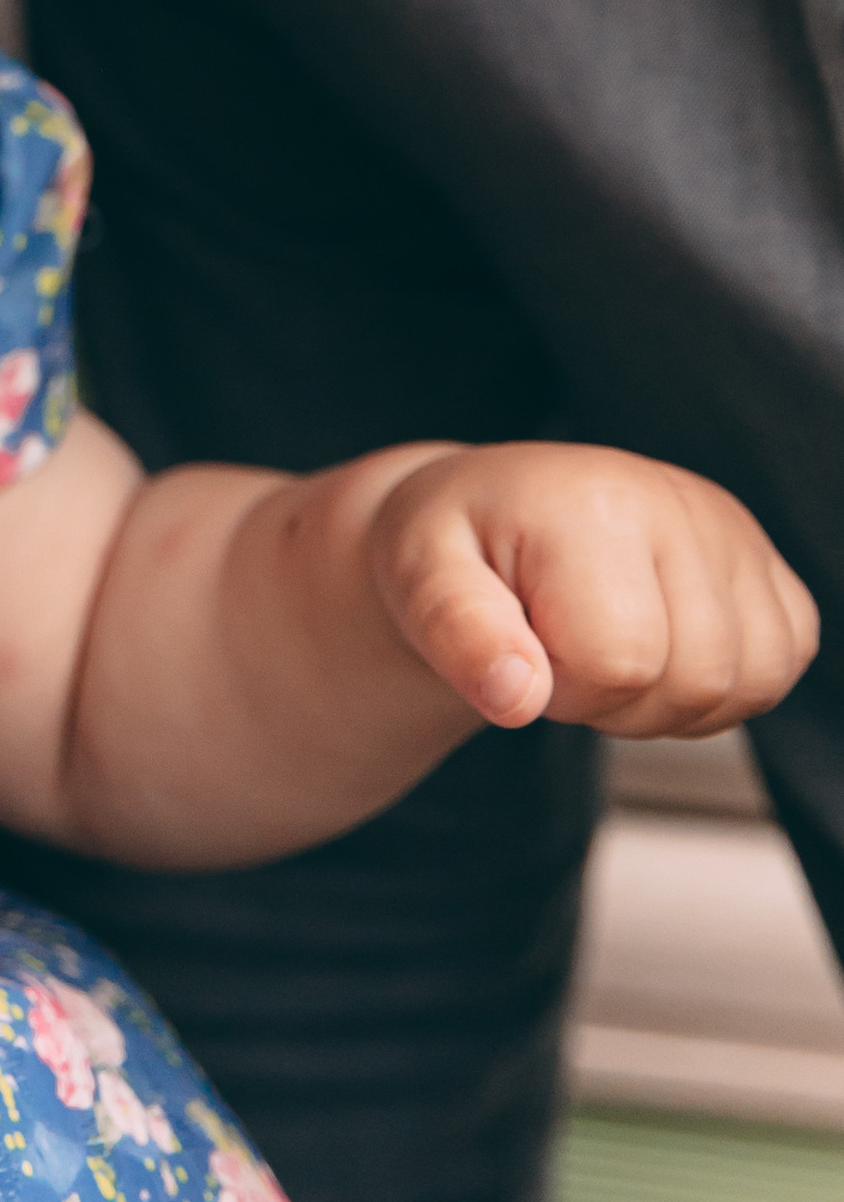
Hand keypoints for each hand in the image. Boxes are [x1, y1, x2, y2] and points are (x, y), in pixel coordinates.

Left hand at [369, 442, 817, 735]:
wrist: (489, 516)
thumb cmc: (455, 546)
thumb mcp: (418, 579)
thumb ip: (456, 634)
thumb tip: (515, 695)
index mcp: (594, 500)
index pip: (621, 662)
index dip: (562, 686)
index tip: (522, 646)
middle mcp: (680, 501)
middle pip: (696, 682)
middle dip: (616, 701)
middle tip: (562, 650)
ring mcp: (733, 531)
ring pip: (748, 684)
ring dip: (668, 700)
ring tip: (606, 645)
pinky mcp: (766, 565)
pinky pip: (783, 666)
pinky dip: (723, 687)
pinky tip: (661, 647)